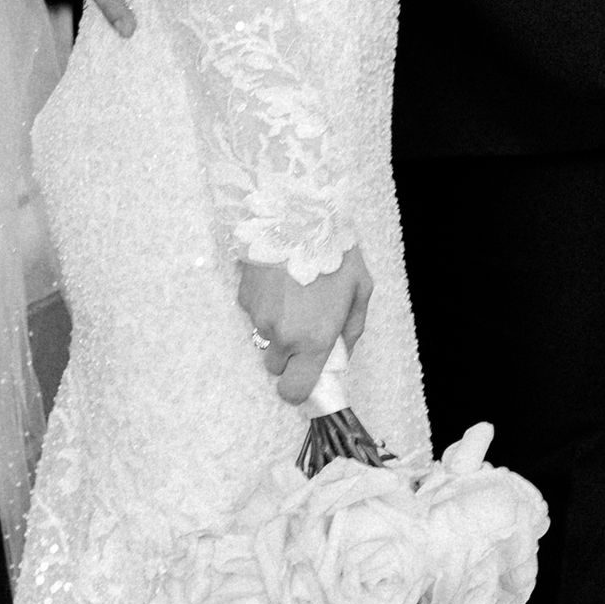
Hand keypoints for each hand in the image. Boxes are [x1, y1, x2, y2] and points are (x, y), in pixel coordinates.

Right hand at [240, 247, 373, 405]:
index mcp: (314, 339)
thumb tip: (341, 352)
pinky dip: (265, 304)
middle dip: (289, 353)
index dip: (297, 388)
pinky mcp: (244, 299)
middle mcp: (283, 336)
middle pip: (276, 366)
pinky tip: (279, 281)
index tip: (302, 377)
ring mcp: (259, 318)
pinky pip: (254, 314)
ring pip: (265, 338)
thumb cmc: (334, 250)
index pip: (294, 390)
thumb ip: (352, 328)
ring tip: (293, 293)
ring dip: (277, 326)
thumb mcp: (360, 288)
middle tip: (304, 324)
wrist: (296, 213)